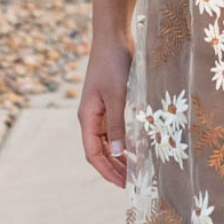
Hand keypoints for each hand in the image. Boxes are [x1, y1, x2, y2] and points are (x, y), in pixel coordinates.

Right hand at [79, 37, 133, 186]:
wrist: (113, 37)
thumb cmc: (113, 64)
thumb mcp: (117, 96)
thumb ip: (118, 125)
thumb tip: (119, 154)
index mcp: (87, 117)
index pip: (93, 154)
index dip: (107, 171)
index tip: (123, 185)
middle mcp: (91, 117)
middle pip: (99, 151)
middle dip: (114, 168)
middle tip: (133, 183)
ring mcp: (100, 110)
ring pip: (107, 142)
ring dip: (119, 157)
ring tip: (135, 171)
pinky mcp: (110, 103)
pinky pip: (114, 130)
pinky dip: (123, 142)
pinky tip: (136, 149)